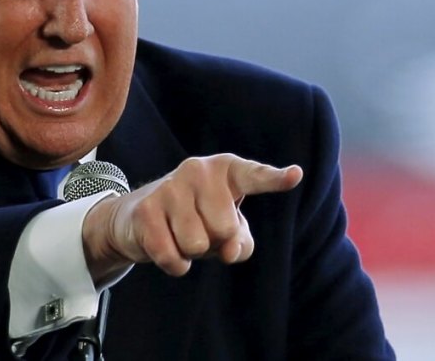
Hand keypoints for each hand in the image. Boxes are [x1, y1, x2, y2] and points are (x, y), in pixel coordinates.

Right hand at [82, 154, 302, 281]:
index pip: (254, 176)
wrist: (138, 218)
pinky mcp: (146, 210)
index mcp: (226, 170)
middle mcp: (198, 170)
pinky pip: (172, 256)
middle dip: (215, 241)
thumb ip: (241, 242)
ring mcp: (170, 186)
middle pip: (224, 228)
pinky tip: (167, 247)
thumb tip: (229, 250)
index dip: (275, 179)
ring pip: (197, 244)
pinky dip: (175, 264)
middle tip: (201, 229)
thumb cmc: (196, 220)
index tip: (296, 175)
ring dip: (192, 252)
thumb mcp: (227, 230)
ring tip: (182, 234)